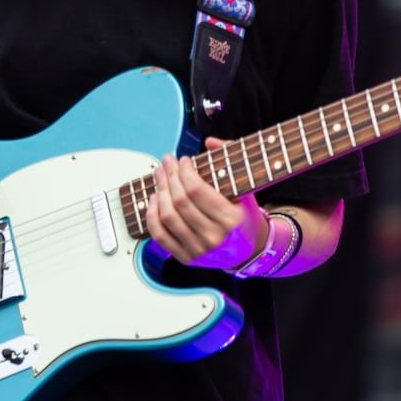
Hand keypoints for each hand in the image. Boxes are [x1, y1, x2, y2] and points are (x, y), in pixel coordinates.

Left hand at [145, 137, 269, 269]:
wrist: (248, 249)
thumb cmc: (245, 215)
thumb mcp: (246, 188)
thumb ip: (231, 160)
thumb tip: (210, 142)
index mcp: (231, 220)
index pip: (197, 190)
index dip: (184, 172)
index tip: (183, 160)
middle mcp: (215, 237)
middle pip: (180, 202)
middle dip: (169, 177)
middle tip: (166, 162)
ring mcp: (199, 250)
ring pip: (168, 217)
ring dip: (159, 192)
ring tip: (159, 177)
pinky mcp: (187, 258)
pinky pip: (161, 236)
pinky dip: (152, 216)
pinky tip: (154, 199)